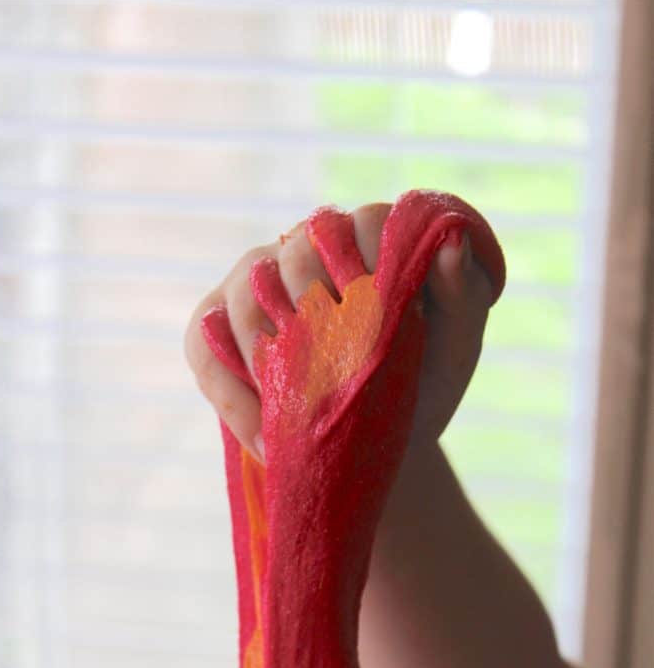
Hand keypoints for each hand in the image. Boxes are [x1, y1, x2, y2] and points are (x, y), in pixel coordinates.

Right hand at [184, 201, 493, 461]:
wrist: (379, 445)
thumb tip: (449, 245)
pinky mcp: (215, 334)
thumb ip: (463, 296)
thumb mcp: (455, 350)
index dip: (371, 261)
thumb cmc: (421, 387)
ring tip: (299, 413)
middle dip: (318, 308)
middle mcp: (303, 252)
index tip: (382, 316)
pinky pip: (205, 350)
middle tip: (340, 369)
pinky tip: (266, 441)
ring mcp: (253, 289)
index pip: (363, 223)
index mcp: (366, 242)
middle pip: (297, 252)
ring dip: (270, 354)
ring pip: (245, 294)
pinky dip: (233, 398)